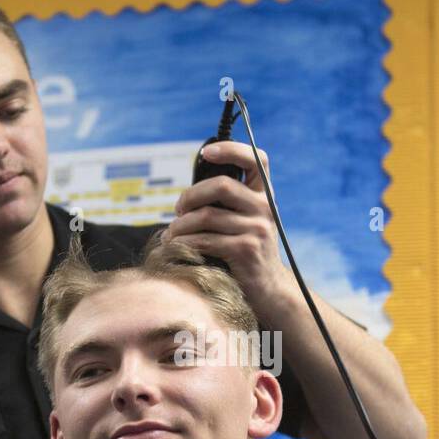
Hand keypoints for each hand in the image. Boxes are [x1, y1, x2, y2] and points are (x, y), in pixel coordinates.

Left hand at [165, 140, 290, 303]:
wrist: (268, 289)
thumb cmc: (246, 251)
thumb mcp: (245, 221)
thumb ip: (228, 203)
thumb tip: (188, 194)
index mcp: (264, 194)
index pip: (257, 158)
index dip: (231, 149)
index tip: (206, 154)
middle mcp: (265, 208)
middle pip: (221, 186)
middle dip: (190, 196)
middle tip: (178, 210)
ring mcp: (257, 229)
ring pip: (206, 216)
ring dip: (180, 225)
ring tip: (171, 234)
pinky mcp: (245, 250)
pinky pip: (204, 239)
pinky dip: (184, 243)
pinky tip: (176, 247)